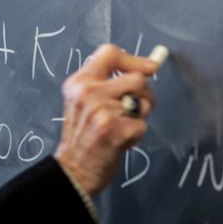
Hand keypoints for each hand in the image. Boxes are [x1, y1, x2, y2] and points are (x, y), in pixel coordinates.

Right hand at [54, 44, 157, 195]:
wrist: (73, 170)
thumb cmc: (83, 136)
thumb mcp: (83, 101)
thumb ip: (106, 83)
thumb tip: (146, 68)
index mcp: (79, 82)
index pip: (110, 53)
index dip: (133, 59)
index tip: (149, 68)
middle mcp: (88, 93)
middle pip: (136, 79)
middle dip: (146, 94)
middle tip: (137, 108)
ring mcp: (100, 112)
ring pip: (142, 104)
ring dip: (139, 118)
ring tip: (122, 127)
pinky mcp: (113, 131)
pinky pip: (142, 125)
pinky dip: (136, 135)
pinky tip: (120, 142)